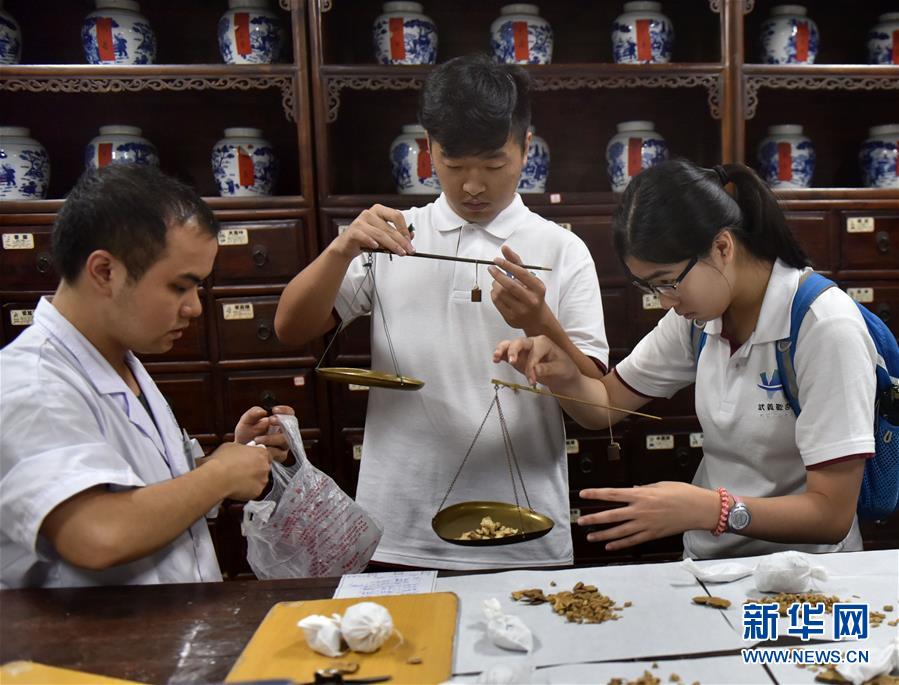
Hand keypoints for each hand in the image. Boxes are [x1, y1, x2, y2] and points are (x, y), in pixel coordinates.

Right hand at [208, 442, 272, 500]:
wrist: (217, 477)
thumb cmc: (222, 461)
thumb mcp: (232, 446)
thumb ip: (242, 448)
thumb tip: (240, 451)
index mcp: (261, 452)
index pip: (266, 454)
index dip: (257, 457)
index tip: (251, 459)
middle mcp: (265, 466)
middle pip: (263, 467)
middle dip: (255, 469)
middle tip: (242, 469)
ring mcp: (262, 480)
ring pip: (260, 480)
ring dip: (252, 480)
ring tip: (237, 479)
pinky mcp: (257, 492)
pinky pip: (254, 490)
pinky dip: (248, 490)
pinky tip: (237, 487)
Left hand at [234, 405, 294, 463]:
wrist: (240, 452)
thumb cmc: (245, 435)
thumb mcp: (246, 421)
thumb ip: (253, 413)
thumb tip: (263, 411)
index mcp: (279, 421)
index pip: (289, 413)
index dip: (285, 410)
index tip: (274, 410)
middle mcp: (284, 432)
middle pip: (291, 426)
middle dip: (281, 422)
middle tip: (270, 420)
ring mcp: (284, 444)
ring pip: (285, 440)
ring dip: (271, 438)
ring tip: (257, 439)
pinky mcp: (281, 455)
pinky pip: (280, 452)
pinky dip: (269, 450)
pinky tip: (260, 448)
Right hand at [328, 204, 414, 260]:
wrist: (347, 246)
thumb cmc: (366, 240)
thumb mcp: (383, 237)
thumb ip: (396, 235)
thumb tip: (412, 236)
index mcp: (379, 210)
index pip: (396, 216)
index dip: (405, 229)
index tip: (410, 241)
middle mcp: (370, 213)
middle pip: (390, 227)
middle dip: (401, 240)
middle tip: (409, 250)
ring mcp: (360, 221)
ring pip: (380, 234)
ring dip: (392, 245)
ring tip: (400, 253)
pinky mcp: (353, 231)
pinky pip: (364, 236)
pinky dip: (371, 242)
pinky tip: (376, 247)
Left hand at [487, 245, 549, 332]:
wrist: (537, 319)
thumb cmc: (532, 295)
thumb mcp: (529, 278)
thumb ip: (516, 263)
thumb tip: (505, 249)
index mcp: (538, 288)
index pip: (521, 273)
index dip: (507, 264)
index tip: (497, 260)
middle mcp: (531, 300)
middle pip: (509, 285)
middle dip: (497, 274)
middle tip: (491, 268)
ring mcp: (521, 311)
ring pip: (501, 293)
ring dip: (495, 284)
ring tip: (497, 282)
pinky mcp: (511, 318)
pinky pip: (497, 302)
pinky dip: (493, 294)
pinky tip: (497, 292)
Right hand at [493, 334, 580, 387]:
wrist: (561, 374)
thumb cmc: (563, 368)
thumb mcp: (560, 370)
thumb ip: (547, 369)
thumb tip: (535, 370)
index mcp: (544, 343)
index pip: (534, 354)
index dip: (531, 367)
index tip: (532, 381)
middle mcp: (532, 343)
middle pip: (520, 343)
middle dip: (514, 351)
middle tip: (513, 362)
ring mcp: (524, 350)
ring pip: (510, 345)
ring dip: (502, 350)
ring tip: (496, 357)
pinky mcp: (518, 357)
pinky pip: (507, 353)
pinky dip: (500, 355)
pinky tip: (496, 359)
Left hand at [576, 482, 719, 551]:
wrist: (700, 509)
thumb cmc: (682, 493)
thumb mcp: (660, 485)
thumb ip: (643, 489)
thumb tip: (631, 491)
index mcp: (641, 495)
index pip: (613, 494)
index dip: (596, 494)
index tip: (583, 494)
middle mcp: (640, 510)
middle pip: (612, 515)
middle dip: (594, 518)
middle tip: (580, 521)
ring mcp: (646, 524)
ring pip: (619, 531)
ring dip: (603, 535)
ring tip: (590, 537)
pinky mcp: (653, 534)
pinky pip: (633, 541)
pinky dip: (620, 544)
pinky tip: (609, 546)